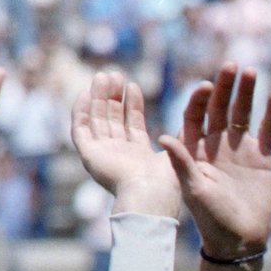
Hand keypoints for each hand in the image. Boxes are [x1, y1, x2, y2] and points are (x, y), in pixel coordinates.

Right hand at [71, 71, 178, 217]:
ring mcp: (102, 155)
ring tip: (103, 76)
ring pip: (96, 120)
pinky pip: (79, 129)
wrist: (148, 195)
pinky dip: (80, 111)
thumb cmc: (167, 182)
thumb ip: (178, 137)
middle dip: (114, 97)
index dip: (132, 104)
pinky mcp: (88, 155)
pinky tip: (85, 93)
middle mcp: (119, 155)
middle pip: (113, 120)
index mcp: (139, 157)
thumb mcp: (176, 153)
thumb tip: (191, 119)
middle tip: (115, 74)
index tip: (133, 84)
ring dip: (98, 98)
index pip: (133, 124)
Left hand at [159, 64, 270, 259]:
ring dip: (247, 93)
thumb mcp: (193, 190)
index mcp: (194, 148)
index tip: (206, 86)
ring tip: (252, 72)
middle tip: (231, 66)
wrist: (239, 240)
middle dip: (224, 87)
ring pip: (243, 113)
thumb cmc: (211, 218)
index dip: (199, 98)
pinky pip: (267, 130)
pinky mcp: (261, 157)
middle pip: (219, 108)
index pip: (195, 115)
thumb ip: (181, 163)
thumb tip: (162, 136)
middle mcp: (215, 144)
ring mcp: (239, 149)